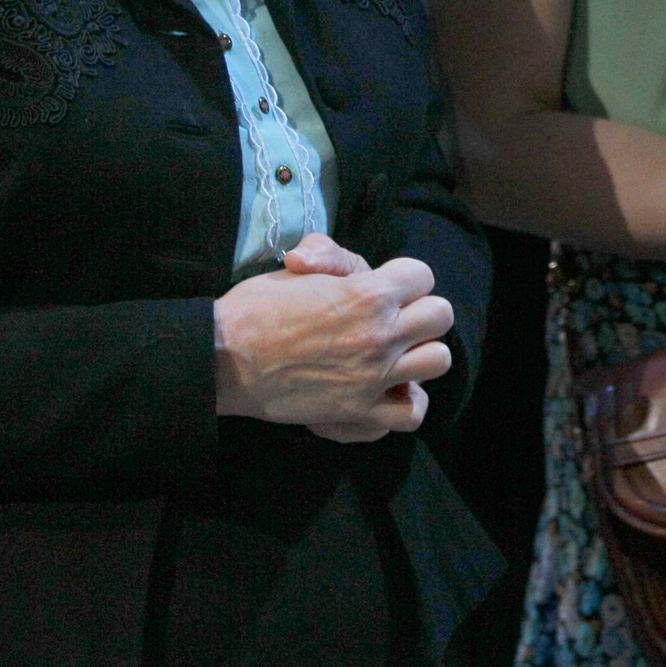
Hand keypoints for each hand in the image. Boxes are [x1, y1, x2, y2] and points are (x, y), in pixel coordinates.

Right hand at [214, 241, 453, 442]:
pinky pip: (412, 412)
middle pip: (440, 315)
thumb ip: (327, 254)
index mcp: (368, 293)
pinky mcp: (360, 411)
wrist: (225, 359)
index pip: (423, 275)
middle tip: (391, 317)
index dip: (403, 278)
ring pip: (438, 360)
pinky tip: (387, 388)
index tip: (382, 286)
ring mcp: (374, 376)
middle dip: (418, 310)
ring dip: (419, 353)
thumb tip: (323, 256)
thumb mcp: (295, 268)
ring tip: (394, 351)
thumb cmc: (257, 308)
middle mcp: (380, 335)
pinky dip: (405, 402)